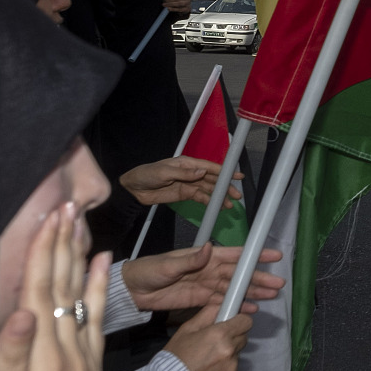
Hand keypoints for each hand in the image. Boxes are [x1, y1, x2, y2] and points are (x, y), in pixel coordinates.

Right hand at [0, 202, 107, 370]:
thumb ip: (8, 362)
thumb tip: (19, 309)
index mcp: (44, 359)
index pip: (44, 291)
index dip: (45, 250)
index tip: (51, 213)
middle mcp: (69, 354)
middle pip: (67, 287)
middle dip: (65, 243)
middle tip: (68, 201)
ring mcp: (83, 365)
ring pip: (84, 297)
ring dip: (82, 258)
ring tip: (82, 223)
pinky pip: (98, 321)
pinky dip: (100, 290)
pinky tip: (103, 270)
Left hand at [121, 155, 241, 206]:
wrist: (133, 189)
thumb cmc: (146, 174)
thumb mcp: (164, 172)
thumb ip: (184, 173)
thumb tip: (202, 172)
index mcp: (187, 163)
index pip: (209, 167)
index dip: (224, 171)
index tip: (237, 175)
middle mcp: (191, 172)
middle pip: (212, 179)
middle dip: (225, 187)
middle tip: (236, 195)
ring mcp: (188, 184)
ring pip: (208, 190)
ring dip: (219, 197)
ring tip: (229, 205)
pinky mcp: (184, 194)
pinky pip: (200, 197)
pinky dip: (209, 202)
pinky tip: (216, 207)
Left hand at [123, 244, 285, 312]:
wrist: (131, 291)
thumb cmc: (147, 271)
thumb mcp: (167, 264)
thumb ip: (190, 259)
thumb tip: (210, 249)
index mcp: (204, 256)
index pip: (234, 254)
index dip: (253, 255)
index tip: (272, 256)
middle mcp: (209, 269)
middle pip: (239, 274)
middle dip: (259, 278)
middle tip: (278, 284)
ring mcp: (206, 285)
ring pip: (235, 288)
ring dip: (252, 292)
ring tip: (271, 296)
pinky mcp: (200, 300)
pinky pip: (223, 302)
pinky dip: (238, 305)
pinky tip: (251, 308)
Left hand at [162, 0, 191, 14]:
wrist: (184, 5)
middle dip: (170, 0)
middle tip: (164, 2)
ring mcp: (188, 4)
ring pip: (179, 3)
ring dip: (171, 4)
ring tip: (165, 5)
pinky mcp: (187, 9)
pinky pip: (180, 9)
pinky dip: (173, 9)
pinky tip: (169, 8)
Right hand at [163, 303, 252, 370]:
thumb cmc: (175, 356)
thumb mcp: (187, 329)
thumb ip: (208, 314)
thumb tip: (223, 305)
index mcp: (220, 334)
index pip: (246, 322)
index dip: (239, 321)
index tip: (232, 324)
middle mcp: (230, 351)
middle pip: (242, 338)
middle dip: (232, 338)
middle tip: (214, 345)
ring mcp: (232, 369)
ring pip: (237, 356)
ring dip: (227, 356)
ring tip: (208, 363)